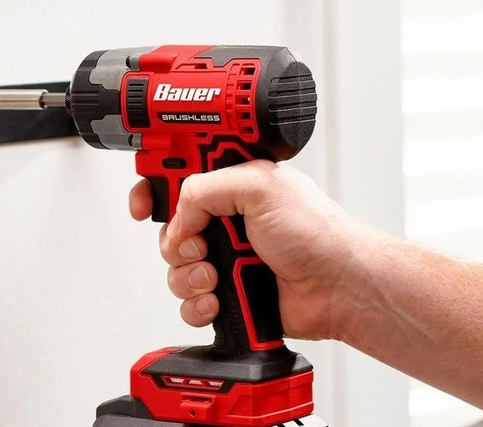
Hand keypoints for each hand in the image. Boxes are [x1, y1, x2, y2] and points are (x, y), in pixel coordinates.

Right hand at [129, 160, 359, 340]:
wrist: (337, 287)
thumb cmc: (317, 234)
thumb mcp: (260, 188)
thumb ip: (206, 188)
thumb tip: (179, 214)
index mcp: (233, 186)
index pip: (178, 179)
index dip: (154, 190)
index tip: (145, 206)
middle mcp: (227, 221)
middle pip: (170, 229)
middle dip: (176, 241)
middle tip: (201, 244)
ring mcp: (226, 258)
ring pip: (176, 268)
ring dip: (188, 275)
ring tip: (215, 274)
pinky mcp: (228, 293)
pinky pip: (189, 302)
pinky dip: (197, 304)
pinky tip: (219, 298)